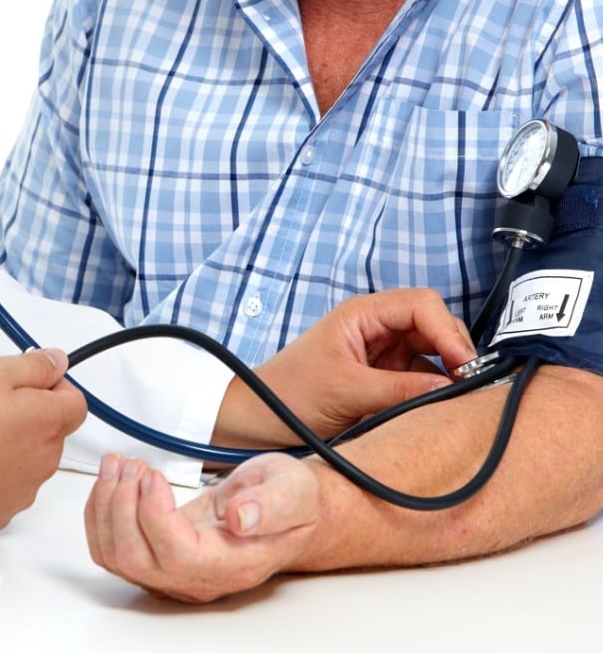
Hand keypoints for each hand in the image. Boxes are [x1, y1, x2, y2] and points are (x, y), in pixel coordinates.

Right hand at [0, 348, 85, 539]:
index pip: (76, 402)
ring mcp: (24, 490)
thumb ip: (33, 366)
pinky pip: (7, 487)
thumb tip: (57, 362)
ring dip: (11, 447)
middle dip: (28, 417)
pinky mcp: (1, 512)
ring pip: (29, 460)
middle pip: (51, 432)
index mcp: (47, 422)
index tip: (28, 383)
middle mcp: (45, 460)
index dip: (53, 388)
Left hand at [85, 453, 318, 602]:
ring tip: (119, 465)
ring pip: (116, 557)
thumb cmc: (290, 501)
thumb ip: (272, 505)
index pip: (176, 556)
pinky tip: (114, 481)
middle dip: (120, 506)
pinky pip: (112, 549)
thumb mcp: (293, 490)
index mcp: (233, 563)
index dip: (154, 515)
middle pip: (136, 561)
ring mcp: (173, 572)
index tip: (154, 476)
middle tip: (132, 465)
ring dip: (105, 506)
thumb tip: (242, 518)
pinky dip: (100, 514)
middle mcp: (198, 577)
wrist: (285, 510)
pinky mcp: (156, 557)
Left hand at [215, 288, 475, 445]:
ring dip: (445, 374)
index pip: (422, 304)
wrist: (256, 421)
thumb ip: (400, 390)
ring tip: (455, 400)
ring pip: (431, 355)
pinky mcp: (381, 380)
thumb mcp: (346, 391)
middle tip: (468, 384)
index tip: (463, 363)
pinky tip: (436, 408)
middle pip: (434, 327)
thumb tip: (450, 388)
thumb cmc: (288, 394)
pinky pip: (418, 380)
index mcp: (362, 314)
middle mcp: (375, 328)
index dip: (448, 330)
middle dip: (453, 351)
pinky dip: (431, 392)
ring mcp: (380, 354)